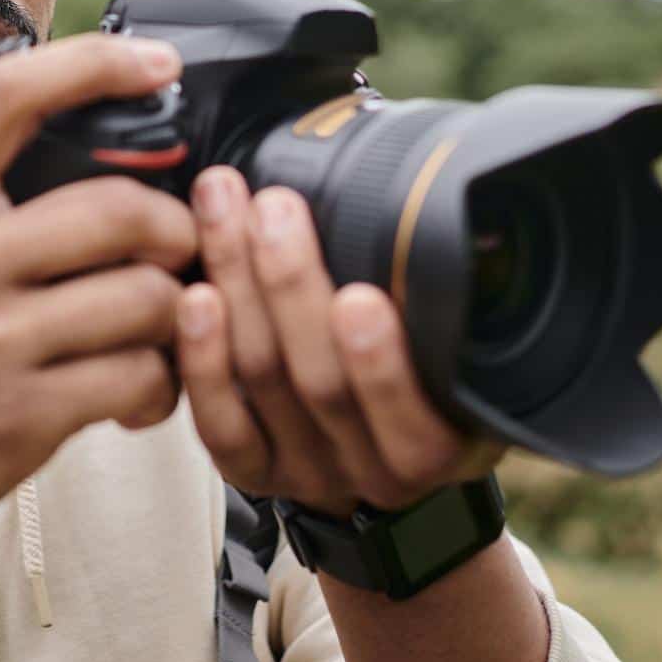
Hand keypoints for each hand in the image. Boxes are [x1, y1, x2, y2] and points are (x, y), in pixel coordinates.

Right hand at [0, 33, 197, 578]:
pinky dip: (161, 388)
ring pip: (146, 297)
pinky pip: (140, 377)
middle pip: (118, 207)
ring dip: (176, 320)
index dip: (97, 65)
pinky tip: (137, 395)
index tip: (162, 65)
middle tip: (177, 255)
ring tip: (158, 337)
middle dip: (177, 232)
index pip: (10, 95)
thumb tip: (83, 118)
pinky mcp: (18, 416)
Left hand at [175, 166, 505, 515]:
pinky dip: (203, 359)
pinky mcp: (256, 471)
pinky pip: (221, 424)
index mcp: (444, 441)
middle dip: (292, 286)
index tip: (361, 296)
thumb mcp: (466, 341)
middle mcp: (378, 471)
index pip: (415, 415)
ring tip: (225, 210)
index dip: (381, 363)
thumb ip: (447, 295)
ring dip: (239, 285)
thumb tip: (440, 191)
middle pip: (322, 382)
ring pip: (263, 379)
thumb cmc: (429, 366)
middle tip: (275, 208)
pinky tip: (195, 296)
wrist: (386, 441)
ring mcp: (312, 470)